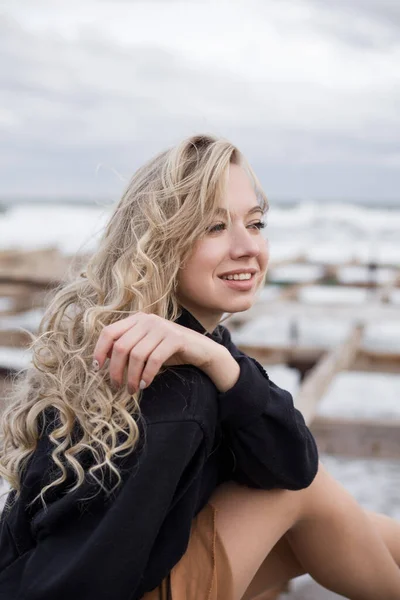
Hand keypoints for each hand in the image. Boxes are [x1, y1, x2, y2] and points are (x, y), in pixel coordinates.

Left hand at [92, 312, 219, 393]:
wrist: (200, 349)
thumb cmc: (168, 350)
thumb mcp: (145, 346)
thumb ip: (127, 348)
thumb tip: (102, 363)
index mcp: (136, 319)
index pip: (109, 332)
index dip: (99, 350)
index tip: (97, 368)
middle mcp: (147, 319)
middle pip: (121, 346)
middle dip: (115, 370)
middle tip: (117, 386)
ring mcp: (162, 327)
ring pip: (137, 355)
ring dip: (132, 377)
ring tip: (133, 389)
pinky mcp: (175, 338)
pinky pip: (154, 360)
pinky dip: (147, 375)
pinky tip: (145, 384)